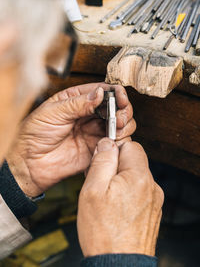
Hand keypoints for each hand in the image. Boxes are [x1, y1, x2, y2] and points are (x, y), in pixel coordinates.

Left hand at [6, 83, 135, 196]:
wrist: (29, 164)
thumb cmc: (34, 134)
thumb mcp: (53, 112)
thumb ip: (78, 103)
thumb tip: (100, 93)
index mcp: (77, 100)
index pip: (102, 90)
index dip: (115, 92)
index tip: (121, 98)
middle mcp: (89, 114)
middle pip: (116, 106)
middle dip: (123, 109)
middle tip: (119, 116)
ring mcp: (94, 131)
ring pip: (121, 123)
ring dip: (125, 124)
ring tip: (116, 128)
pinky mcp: (97, 148)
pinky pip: (117, 142)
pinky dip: (121, 140)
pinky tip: (113, 140)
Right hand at [77, 138, 163, 256]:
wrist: (119, 265)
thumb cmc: (104, 232)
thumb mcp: (93, 191)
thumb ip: (102, 162)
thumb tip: (107, 144)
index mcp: (139, 177)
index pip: (130, 145)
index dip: (113, 150)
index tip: (103, 162)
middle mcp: (151, 186)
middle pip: (133, 161)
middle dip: (115, 167)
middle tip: (100, 183)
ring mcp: (154, 200)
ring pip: (135, 176)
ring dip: (120, 181)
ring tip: (107, 199)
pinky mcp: (152, 211)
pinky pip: (139, 192)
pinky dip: (127, 194)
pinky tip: (116, 208)